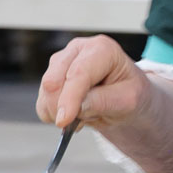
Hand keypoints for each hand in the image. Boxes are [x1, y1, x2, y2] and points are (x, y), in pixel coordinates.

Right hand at [36, 35, 151, 130]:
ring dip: (61, 112)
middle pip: (54, 80)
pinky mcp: (51, 77)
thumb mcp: (128, 100)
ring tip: (86, 115)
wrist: (125, 98)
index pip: (79, 73)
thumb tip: (78, 107)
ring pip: (45, 92)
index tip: (64, 120)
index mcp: (102, 48)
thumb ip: (103, 101)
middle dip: (61, 107)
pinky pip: (42, 101)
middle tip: (78, 123)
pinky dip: (54, 114)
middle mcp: (78, 50)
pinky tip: (74, 115)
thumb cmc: (130, 93)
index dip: (69, 98)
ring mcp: (62, 62)